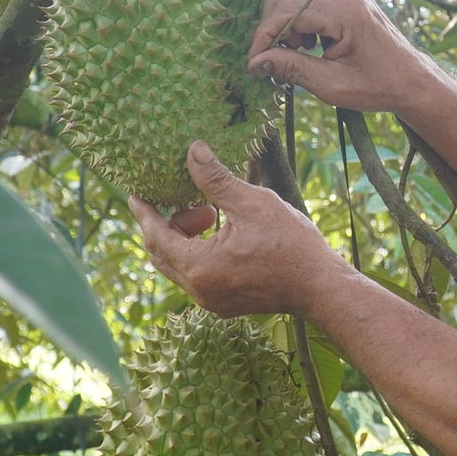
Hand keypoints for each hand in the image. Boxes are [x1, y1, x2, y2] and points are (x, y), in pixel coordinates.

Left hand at [129, 141, 353, 317]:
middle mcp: (199, 290)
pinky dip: (199, 253)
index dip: (144, 212)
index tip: (135, 193)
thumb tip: (192, 151)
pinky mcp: (225, 304)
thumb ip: (216, 180)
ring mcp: (211, 301)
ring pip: (179, 266)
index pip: (155, 236)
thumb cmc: (291, 245)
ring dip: (186, 238)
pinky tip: (223, 235)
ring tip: (212, 214)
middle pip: (162, 254)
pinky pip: (196, 277)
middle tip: (188, 200)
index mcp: (200, 267)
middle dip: (168, 223)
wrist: (321, 287)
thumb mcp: (252, 203)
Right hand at [250, 0, 441, 114]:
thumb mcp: (331, 86)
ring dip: (284, 2)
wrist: (411, 79)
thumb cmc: (377, 86)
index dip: (264, 36)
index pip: (287, 11)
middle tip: (289, 51)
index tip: (256, 61)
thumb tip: (255, 61)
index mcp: (346, 13)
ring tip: (300, 36)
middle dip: (273, 20)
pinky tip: (306, 20)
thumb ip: (292, 69)